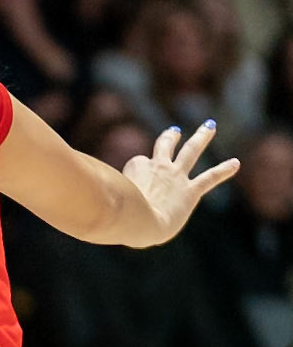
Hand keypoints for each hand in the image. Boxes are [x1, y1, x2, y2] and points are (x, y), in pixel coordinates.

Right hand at [121, 121, 239, 247]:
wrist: (139, 220)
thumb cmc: (119, 217)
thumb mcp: (111, 204)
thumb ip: (113, 202)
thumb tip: (110, 216)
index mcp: (136, 168)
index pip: (137, 165)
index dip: (134, 177)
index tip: (130, 192)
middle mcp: (158, 167)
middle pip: (165, 145)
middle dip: (171, 136)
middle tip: (175, 130)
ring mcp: (176, 176)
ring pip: (191, 151)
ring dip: (201, 137)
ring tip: (210, 126)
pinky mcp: (190, 191)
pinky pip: (210, 177)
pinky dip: (223, 170)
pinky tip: (236, 163)